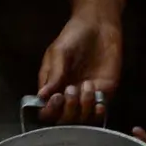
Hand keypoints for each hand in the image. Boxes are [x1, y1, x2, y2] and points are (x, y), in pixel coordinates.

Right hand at [36, 0, 123, 124]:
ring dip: (84, 108)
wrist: (98, 25)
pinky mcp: (104, 92)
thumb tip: (41, 96)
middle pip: (64, 120)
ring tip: (86, 85)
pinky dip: (98, 112)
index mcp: (53, 86)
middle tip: (71, 90)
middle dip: (68, 110)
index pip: (47, 110)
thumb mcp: (59, 52)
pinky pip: (99, 112)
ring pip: (82, 119)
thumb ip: (53, 74)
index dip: (51, 110)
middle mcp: (68, 95)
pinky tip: (98, 103)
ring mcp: (86, 95)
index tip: (57, 97)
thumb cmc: (74, 35)